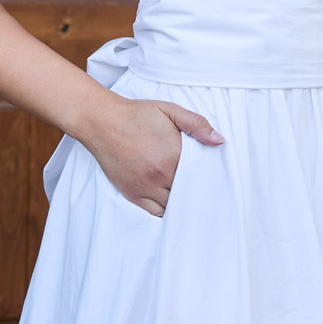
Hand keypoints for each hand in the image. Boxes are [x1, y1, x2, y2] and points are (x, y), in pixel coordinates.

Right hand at [86, 95, 223, 216]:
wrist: (102, 121)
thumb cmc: (136, 114)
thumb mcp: (169, 110)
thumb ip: (196, 124)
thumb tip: (219, 141)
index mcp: (173, 154)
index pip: (201, 174)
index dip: (210, 177)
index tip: (216, 179)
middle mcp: (160, 175)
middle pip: (189, 192)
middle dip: (199, 192)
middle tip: (209, 193)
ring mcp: (145, 187)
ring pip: (174, 206)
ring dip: (184, 203)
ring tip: (193, 200)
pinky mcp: (132, 194)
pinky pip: (156, 212)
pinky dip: (167, 211)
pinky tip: (174, 206)